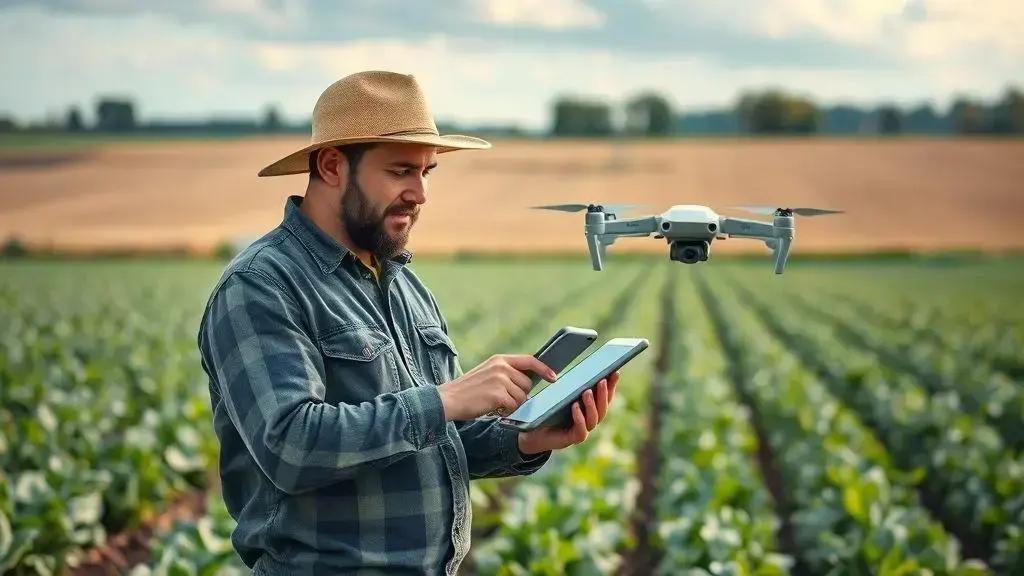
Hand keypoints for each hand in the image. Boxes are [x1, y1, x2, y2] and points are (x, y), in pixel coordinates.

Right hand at [437, 354, 555, 420]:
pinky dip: (506, 411)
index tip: (554, 377)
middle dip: (520, 394)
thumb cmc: (468, 390)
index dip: (544, 369)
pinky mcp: (498, 395)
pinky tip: (494, 409)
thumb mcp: (487, 372)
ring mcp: (500, 380)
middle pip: (528, 383)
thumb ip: (505, 372)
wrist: (448, 399)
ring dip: (512, 405)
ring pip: (522, 397)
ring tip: (495, 404)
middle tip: (504, 400)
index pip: (530, 360)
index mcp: (499, 359)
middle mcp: (501, 367)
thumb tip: (528, 381)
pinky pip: (514, 406)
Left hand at [517, 372, 618, 454]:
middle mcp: (589, 419)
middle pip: (603, 407)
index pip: (605, 397)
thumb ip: (570, 384)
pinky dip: (579, 418)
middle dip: (603, 394)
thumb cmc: (547, 410)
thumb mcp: (559, 394)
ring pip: (594, 419)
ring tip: (587, 392)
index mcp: (589, 408)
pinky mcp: (572, 439)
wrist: (533, 431)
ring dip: (592, 405)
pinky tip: (575, 407)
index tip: (614, 373)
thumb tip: (578, 363)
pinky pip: (581, 431)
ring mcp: (582, 430)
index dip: (611, 386)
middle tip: (602, 381)